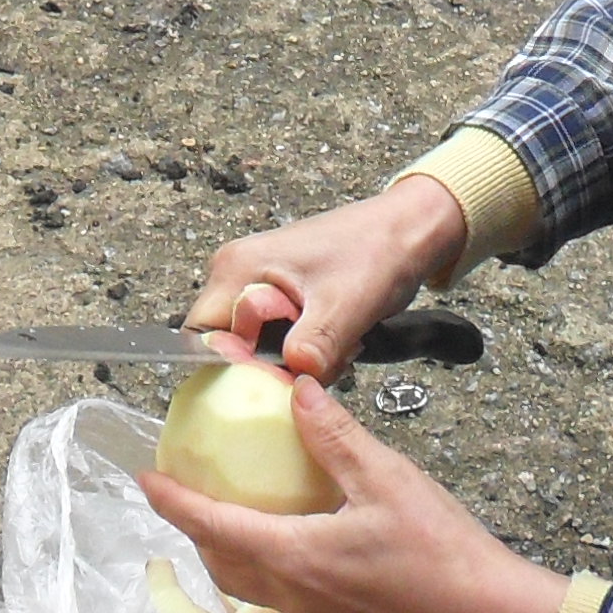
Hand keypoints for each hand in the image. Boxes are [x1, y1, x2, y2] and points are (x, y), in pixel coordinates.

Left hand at [141, 375, 570, 612]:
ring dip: (230, 554)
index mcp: (293, 556)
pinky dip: (270, 569)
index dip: (174, 503)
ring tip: (233, 517)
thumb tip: (295, 388)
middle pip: (223, 565)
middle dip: (196, 531)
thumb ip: (333, 434)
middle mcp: (293, 595)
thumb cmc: (438, 546)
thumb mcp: (384, 476)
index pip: (213, 528)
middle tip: (187, 493)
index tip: (145, 478)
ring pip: (252, 587)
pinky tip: (297, 545)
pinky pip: (286, 598)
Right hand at [184, 175, 468, 379]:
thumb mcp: (346, 304)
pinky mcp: (283, 297)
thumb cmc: (379, 250)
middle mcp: (238, 274)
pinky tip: (338, 341)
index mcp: (238, 268)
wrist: (411, 229)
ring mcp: (260, 284)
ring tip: (334, 346)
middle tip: (314, 361)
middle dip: (268, 366)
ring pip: (257, 347)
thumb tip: (291, 382)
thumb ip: (313, 346)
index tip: (270, 380)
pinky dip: (306, 351)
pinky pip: (279, 340)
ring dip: (293, 360)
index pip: (201, 336)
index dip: (229, 367)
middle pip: (228, 346)